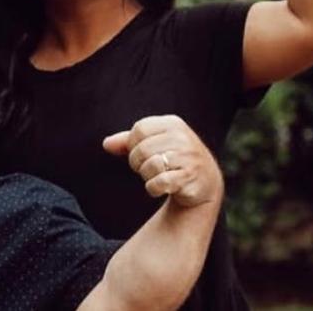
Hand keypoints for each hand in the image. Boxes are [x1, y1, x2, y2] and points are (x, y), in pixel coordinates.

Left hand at [102, 115, 222, 207]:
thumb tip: (106, 144)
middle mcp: (182, 138)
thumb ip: (128, 141)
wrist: (205, 181)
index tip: (142, 152)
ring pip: (149, 166)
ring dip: (147, 176)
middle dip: (138, 163)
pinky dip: (153, 188)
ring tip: (158, 176)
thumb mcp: (153, 143)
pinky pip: (157, 182)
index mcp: (173, 124)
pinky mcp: (188, 177)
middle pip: (141, 149)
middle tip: (149, 168)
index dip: (133, 144)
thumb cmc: (173, 158)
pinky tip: (162, 187)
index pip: (139, 129)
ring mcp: (188, 158)